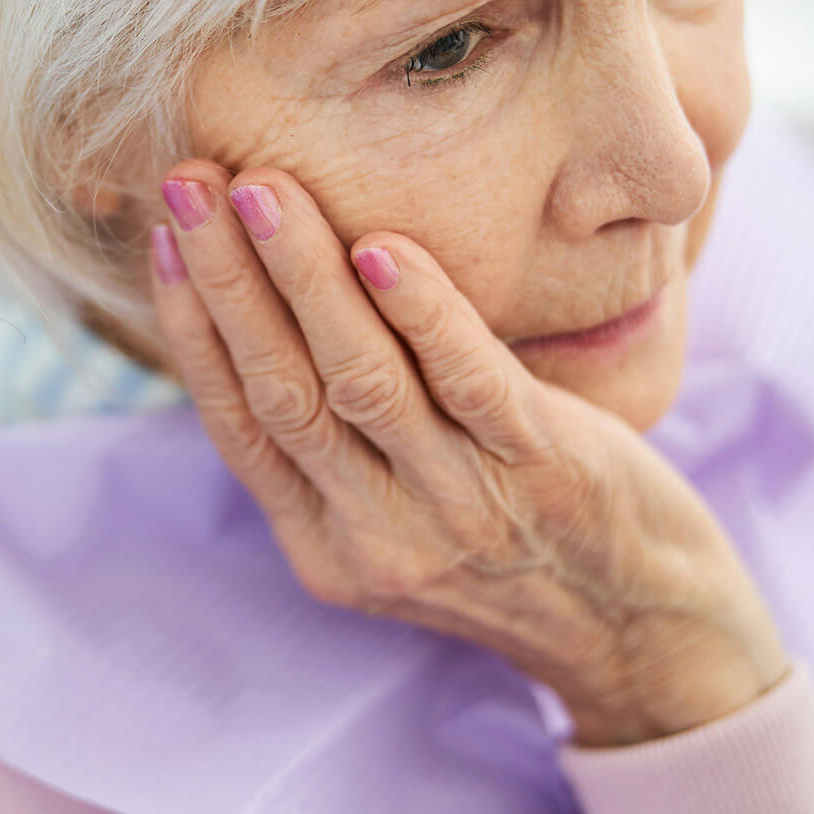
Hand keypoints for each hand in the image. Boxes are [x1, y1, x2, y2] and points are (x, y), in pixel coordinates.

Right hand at [146, 160, 788, 745]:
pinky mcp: (544, 472)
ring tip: (263, 189)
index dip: (193, 325)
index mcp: (326, 546)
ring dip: (304, 276)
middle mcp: (380, 536)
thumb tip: (266, 323)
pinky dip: (420, 312)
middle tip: (191, 183)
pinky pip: (468, 382)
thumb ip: (335, 450)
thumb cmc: (512, 549)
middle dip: (228, 279)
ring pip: (360, 381)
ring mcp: (461, 507)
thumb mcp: (397, 525)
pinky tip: (382, 246)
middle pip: (283, 392)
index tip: (168, 233)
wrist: (646, 630)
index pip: (238, 423)